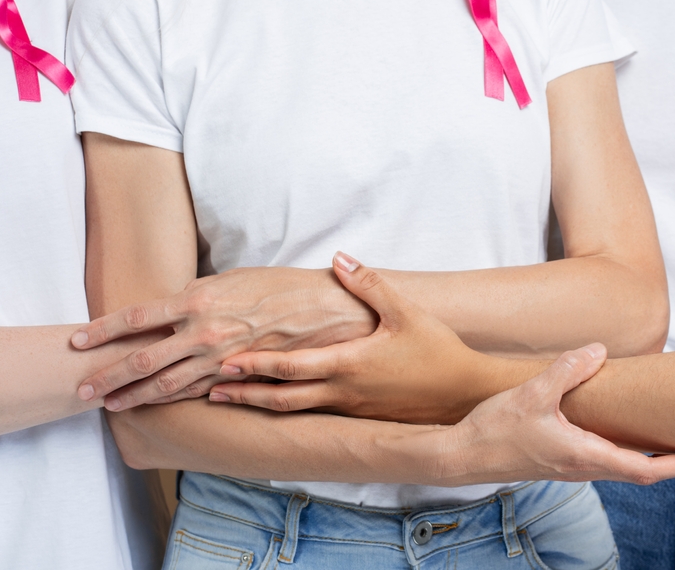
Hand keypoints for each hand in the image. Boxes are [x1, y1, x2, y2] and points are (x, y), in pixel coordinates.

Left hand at [72, 266, 376, 410]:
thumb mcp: (233, 279)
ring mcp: (222, 359)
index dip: (103, 331)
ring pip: (167, 384)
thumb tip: (171, 305)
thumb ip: (197, 295)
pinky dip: (173, 401)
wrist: (327, 309)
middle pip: (143, 358)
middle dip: (108, 375)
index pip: (137, 317)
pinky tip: (156, 406)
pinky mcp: (240, 376)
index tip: (78, 341)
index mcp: (198, 299)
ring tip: (111, 405)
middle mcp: (205, 331)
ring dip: (135, 396)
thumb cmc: (281, 286)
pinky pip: (198, 393)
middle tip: (82, 388)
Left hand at [208, 254, 528, 423]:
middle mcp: (343, 391)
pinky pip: (315, 415)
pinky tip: (278, 403)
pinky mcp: (361, 417)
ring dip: (260, 405)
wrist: (465, 394)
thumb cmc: (437, 351)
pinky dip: (288, 410)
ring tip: (230, 401)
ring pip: (295, 411)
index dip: (254, 365)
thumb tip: (339, 258)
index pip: (290, 367)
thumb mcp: (405, 312)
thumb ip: (369, 285)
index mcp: (348, 364)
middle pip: (282, 397)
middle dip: (244, 393)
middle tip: (209, 389)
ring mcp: (351, 409)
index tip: (223, 361)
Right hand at [424, 344, 674, 485]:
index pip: (647, 469)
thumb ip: (568, 370)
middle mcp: (583, 468)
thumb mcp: (532, 394)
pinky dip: (622, 448)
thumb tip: (599, 351)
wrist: (461, 456)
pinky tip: (618, 427)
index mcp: (585, 456)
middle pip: (641, 471)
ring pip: (621, 466)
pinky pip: (602, 458)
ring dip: (648, 455)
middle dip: (673, 460)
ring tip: (666, 432)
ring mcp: (570, 467)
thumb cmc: (494, 431)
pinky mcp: (557, 461)